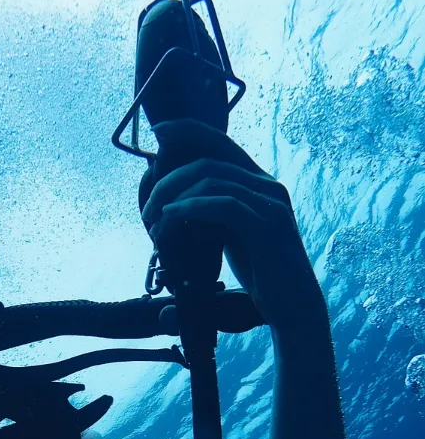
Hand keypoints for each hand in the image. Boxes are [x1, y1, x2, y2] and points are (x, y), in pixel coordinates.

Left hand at [140, 120, 326, 332]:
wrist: (292, 307)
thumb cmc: (261, 274)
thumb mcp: (231, 236)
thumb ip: (211, 215)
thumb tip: (172, 209)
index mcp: (259, 184)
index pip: (222, 143)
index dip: (188, 131)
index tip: (158, 131)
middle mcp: (268, 186)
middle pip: (209, 159)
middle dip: (169, 178)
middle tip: (146, 208)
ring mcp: (271, 204)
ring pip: (213, 179)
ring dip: (174, 197)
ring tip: (154, 221)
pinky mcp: (268, 226)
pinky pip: (224, 204)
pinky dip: (192, 207)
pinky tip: (172, 216)